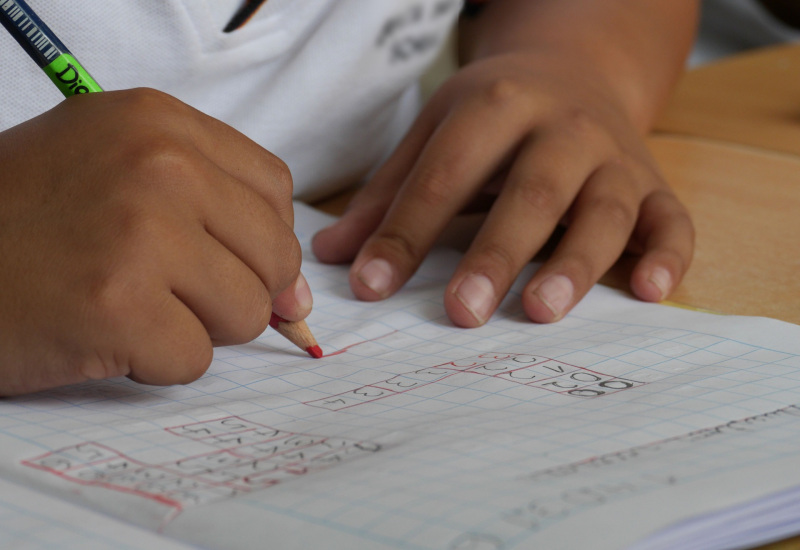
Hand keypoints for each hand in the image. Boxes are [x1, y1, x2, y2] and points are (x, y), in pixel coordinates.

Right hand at [0, 88, 306, 394]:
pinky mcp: (117, 306)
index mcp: (159, 122)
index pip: (274, 191)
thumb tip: (298, 298)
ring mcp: (140, 233)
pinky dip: (154, 363)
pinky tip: (102, 334)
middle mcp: (157, 165)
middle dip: (234, 291)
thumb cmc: (26, 223)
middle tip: (165, 291)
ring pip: (245, 312)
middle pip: (274, 256)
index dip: (260, 240)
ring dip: (194, 327)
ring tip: (127, 306)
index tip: (231, 264)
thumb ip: (216, 218)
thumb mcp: (119, 177)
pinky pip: (194, 359)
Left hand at [312, 51, 692, 326]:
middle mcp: (563, 127)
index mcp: (496, 106)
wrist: (576, 69)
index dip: (406, 232)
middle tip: (462, 313)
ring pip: (604, 210)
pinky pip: (672, 220)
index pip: (445, 176)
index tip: (371, 288)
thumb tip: (331, 257)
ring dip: (576, 262)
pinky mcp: (654, 184)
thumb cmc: (495, 115)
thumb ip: (388, 195)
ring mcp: (615, 156)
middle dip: (496, 253)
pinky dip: (669, 255)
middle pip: (531, 192)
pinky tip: (650, 293)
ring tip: (540, 311)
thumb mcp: (436, 133)